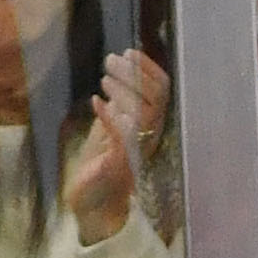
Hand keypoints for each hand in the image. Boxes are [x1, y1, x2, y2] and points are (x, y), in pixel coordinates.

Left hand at [62, 47, 168, 245]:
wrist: (94, 206)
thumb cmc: (102, 164)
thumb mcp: (111, 125)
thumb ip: (119, 102)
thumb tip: (119, 68)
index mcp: (150, 127)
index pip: (163, 92)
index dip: (149, 69)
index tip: (130, 51)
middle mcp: (148, 139)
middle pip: (155, 100)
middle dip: (134, 75)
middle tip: (111, 60)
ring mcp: (136, 152)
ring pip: (142, 116)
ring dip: (124, 92)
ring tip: (104, 78)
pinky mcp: (119, 165)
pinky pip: (122, 137)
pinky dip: (109, 116)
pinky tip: (95, 101)